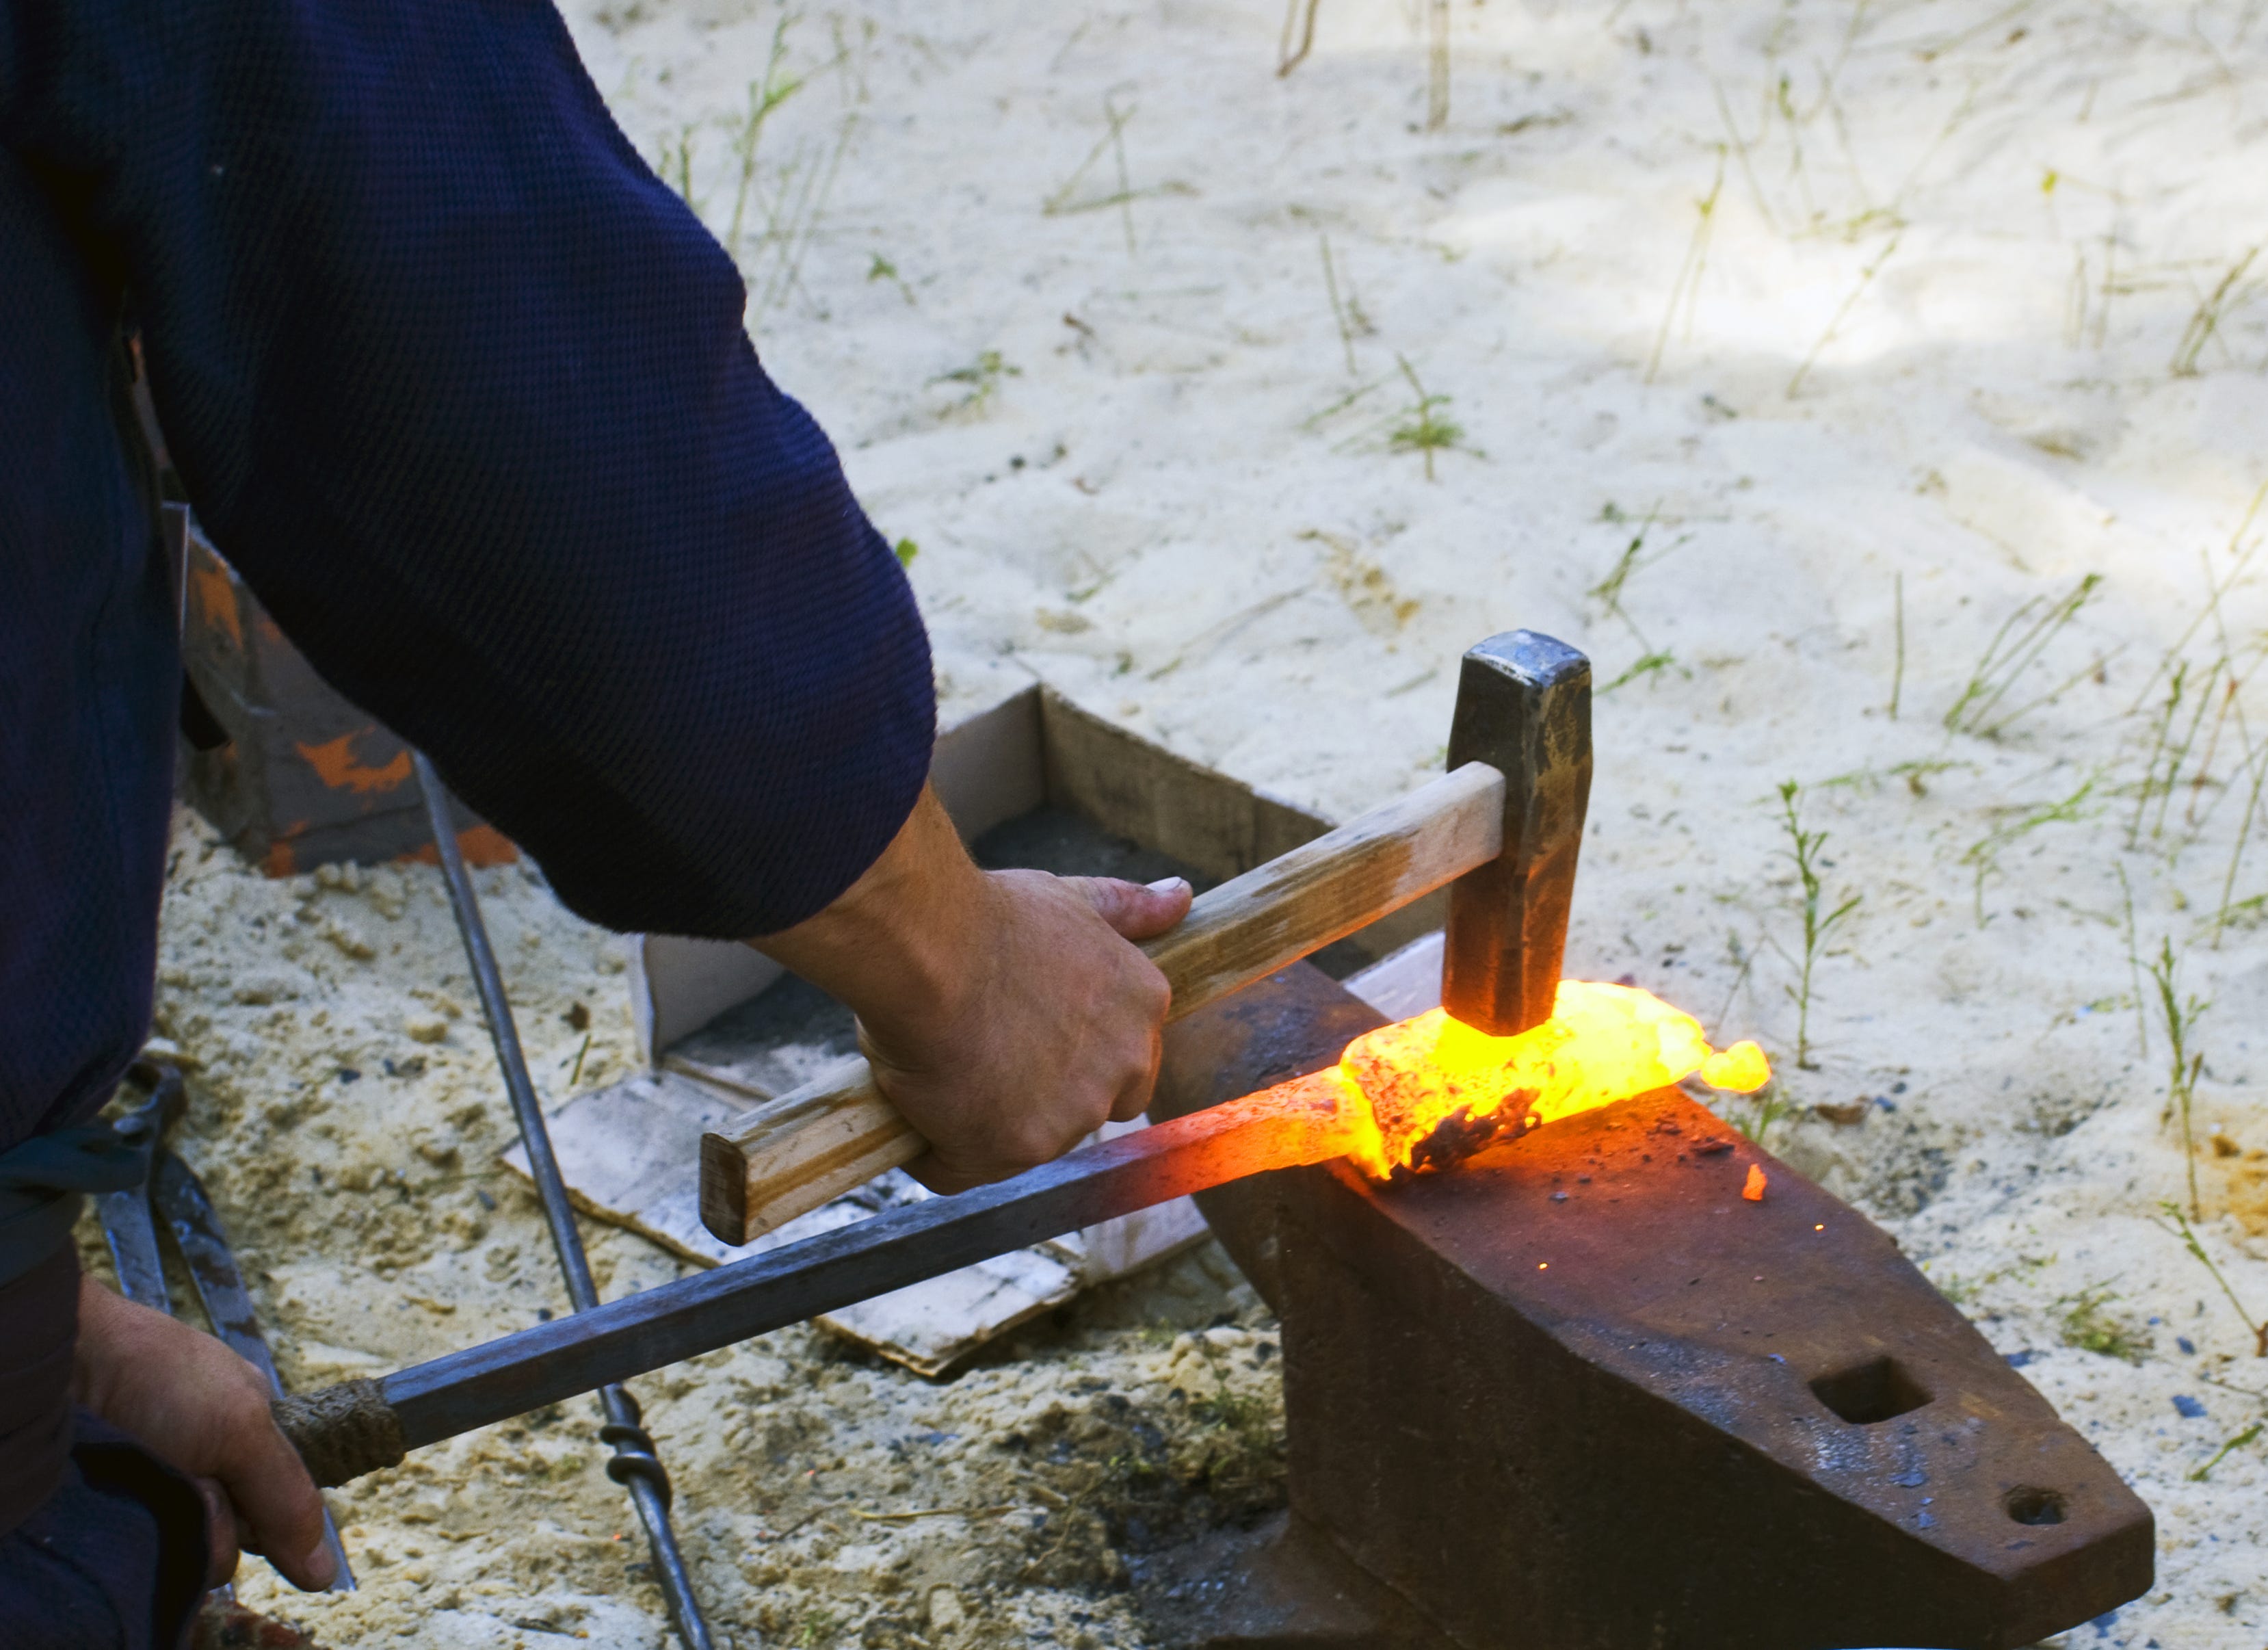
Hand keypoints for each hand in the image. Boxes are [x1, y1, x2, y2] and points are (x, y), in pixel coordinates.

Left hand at [72, 1279, 334, 1590]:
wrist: (60, 1361)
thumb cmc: (156, 1376)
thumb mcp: (243, 1428)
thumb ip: (288, 1497)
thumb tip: (325, 1573)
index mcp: (245, 1430)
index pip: (274, 1506)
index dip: (265, 1518)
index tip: (244, 1505)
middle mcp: (200, 1463)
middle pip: (230, 1533)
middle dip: (218, 1522)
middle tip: (192, 1480)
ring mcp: (153, 1487)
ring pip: (185, 1547)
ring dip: (176, 1527)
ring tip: (145, 1484)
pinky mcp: (112, 1510)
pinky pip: (141, 1552)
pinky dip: (138, 1538)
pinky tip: (122, 1507)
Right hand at [751, 784, 1191, 1191]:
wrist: (929, 946)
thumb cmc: (988, 919)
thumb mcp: (1070, 899)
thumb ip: (1127, 908)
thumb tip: (1179, 896)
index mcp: (1142, 1006)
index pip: (1127, 1063)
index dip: (1073, 1056)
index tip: (1030, 1037)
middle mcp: (1124, 1066)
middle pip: (1085, 1109)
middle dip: (1041, 1098)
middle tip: (984, 1056)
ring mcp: (1073, 1115)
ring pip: (1027, 1142)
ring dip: (986, 1122)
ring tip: (940, 1068)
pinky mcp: (1016, 1149)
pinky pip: (965, 1168)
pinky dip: (936, 1148)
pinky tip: (910, 1106)